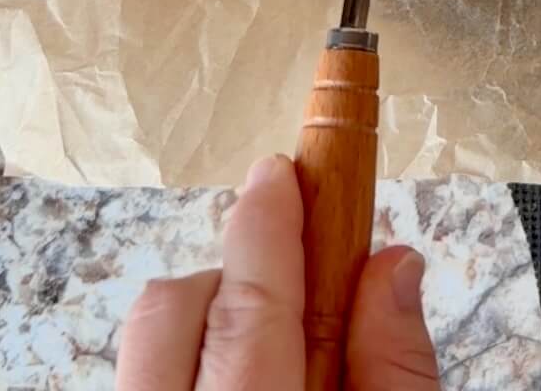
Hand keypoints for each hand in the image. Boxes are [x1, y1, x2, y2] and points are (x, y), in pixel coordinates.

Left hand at [116, 155, 440, 389]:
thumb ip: (394, 366)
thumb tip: (393, 265)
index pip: (251, 304)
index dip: (267, 225)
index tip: (280, 171)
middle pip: (173, 307)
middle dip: (235, 274)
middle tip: (300, 288)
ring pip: (148, 341)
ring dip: (212, 324)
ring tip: (279, 357)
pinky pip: (145, 374)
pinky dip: (191, 364)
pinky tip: (243, 386)